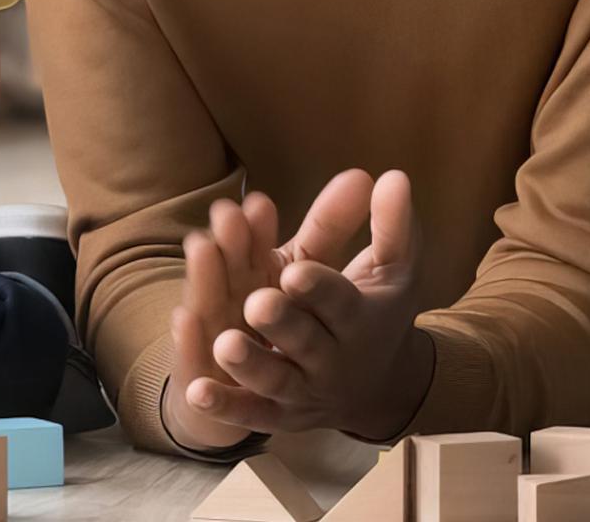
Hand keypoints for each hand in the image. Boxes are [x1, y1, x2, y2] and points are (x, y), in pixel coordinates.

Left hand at [169, 170, 433, 444]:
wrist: (379, 389)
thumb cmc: (374, 312)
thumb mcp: (387, 269)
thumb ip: (388, 225)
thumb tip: (393, 175)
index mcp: (358, 318)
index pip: (339, 302)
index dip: (318, 289)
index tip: (295, 272)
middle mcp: (331, 359)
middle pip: (305, 343)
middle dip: (282, 324)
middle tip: (257, 303)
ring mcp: (303, 391)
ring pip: (275, 381)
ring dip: (250, 365)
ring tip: (223, 343)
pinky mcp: (278, 415)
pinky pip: (251, 415)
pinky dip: (226, 407)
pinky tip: (197, 392)